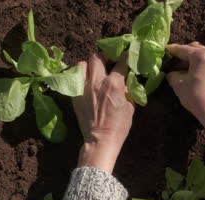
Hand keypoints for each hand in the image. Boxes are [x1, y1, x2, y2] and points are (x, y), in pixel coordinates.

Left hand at [73, 53, 133, 172]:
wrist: (100, 139)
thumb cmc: (119, 125)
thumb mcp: (130, 106)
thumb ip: (127, 89)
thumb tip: (126, 79)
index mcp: (114, 84)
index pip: (121, 62)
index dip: (125, 57)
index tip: (126, 56)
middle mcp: (97, 82)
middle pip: (97, 57)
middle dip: (104, 57)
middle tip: (108, 63)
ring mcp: (83, 87)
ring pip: (82, 64)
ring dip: (89, 66)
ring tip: (94, 72)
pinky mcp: (75, 95)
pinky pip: (74, 78)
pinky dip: (81, 77)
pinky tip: (86, 83)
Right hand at [166, 42, 204, 154]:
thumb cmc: (196, 96)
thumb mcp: (178, 84)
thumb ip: (172, 74)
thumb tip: (170, 72)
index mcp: (201, 55)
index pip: (182, 49)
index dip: (170, 50)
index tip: (162, 51)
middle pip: (192, 49)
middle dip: (181, 54)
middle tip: (170, 60)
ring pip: (200, 55)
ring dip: (189, 59)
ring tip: (178, 68)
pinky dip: (197, 64)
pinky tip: (189, 73)